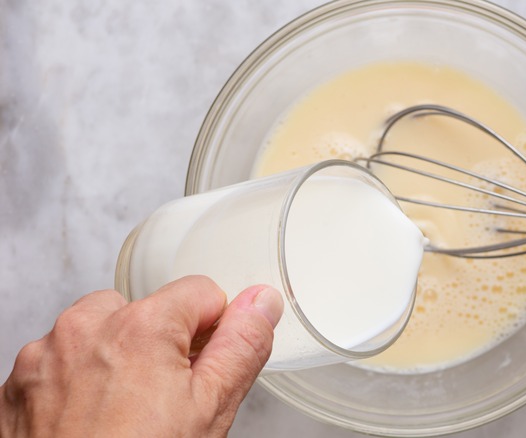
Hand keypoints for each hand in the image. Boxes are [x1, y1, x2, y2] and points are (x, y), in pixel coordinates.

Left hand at [0, 275, 283, 436]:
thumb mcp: (211, 408)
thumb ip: (242, 345)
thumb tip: (261, 302)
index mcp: (140, 326)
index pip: (201, 292)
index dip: (213, 332)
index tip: (203, 369)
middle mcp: (85, 328)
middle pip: (147, 310)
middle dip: (162, 344)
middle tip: (165, 399)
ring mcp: (45, 356)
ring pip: (101, 331)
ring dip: (117, 358)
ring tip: (126, 412)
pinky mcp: (20, 383)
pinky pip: (63, 360)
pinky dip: (80, 380)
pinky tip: (94, 420)